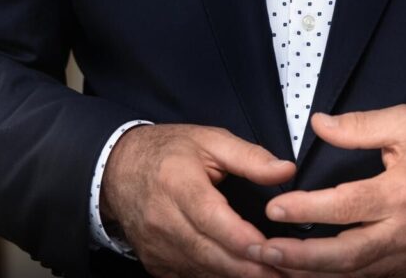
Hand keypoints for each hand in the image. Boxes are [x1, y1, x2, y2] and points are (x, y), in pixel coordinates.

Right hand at [100, 122, 295, 277]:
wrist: (119, 169)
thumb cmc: (169, 151)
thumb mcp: (211, 140)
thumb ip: (250, 157)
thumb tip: (286, 171)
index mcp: (178, 184)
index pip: (213, 219)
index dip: (243, 239)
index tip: (272, 250)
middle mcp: (164, 220)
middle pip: (209, 253)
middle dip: (249, 268)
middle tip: (284, 273)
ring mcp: (157, 245)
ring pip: (202, 270)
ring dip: (237, 276)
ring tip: (271, 276)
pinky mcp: (155, 262)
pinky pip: (190, 275)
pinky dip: (216, 276)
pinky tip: (240, 274)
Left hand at [248, 105, 405, 277]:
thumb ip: (359, 125)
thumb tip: (318, 124)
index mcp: (401, 192)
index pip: (345, 206)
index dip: (306, 210)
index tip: (274, 208)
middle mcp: (402, 232)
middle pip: (345, 255)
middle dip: (300, 257)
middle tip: (263, 250)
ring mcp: (405, 258)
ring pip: (352, 275)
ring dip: (311, 274)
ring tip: (273, 267)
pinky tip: (307, 275)